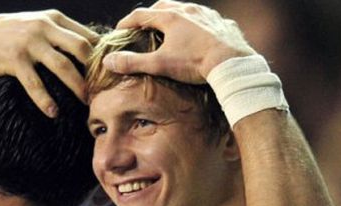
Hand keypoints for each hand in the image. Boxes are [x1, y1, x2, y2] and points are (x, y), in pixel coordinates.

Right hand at [0, 11, 97, 116]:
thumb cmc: (8, 36)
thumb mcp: (35, 25)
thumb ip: (58, 33)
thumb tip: (89, 48)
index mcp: (53, 18)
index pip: (87, 35)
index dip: (101, 56)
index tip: (109, 75)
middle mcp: (43, 26)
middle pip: (81, 49)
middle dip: (94, 72)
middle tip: (102, 91)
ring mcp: (29, 42)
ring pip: (63, 67)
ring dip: (77, 87)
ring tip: (85, 103)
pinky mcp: (14, 60)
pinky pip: (35, 83)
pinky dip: (45, 100)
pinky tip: (53, 113)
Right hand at [104, 1, 254, 82]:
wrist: (231, 63)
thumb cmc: (194, 63)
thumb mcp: (160, 64)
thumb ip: (133, 63)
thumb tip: (109, 61)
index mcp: (170, 17)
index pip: (141, 15)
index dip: (127, 22)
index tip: (119, 30)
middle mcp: (188, 10)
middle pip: (163, 7)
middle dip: (150, 15)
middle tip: (143, 26)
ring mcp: (206, 15)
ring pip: (185, 10)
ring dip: (173, 17)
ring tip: (168, 28)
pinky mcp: (221, 23)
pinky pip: (204, 19)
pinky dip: (194, 24)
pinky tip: (195, 33)